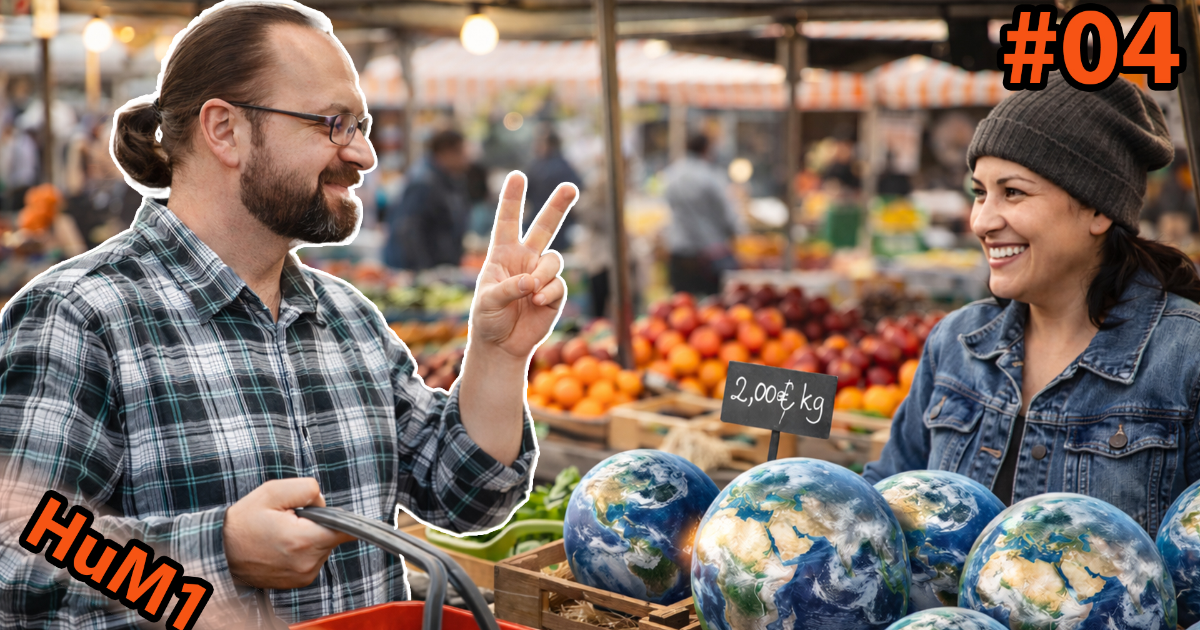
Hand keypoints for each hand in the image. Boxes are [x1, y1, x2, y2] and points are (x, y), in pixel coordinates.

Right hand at [223, 478, 355, 589]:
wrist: (221, 553)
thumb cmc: (244, 522)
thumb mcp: (273, 492)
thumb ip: (307, 489)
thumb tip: (324, 502)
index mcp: (303, 540)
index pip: (344, 530)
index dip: (339, 516)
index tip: (327, 512)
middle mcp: (307, 563)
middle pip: (333, 535)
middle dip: (318, 523)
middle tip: (292, 519)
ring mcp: (304, 575)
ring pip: (324, 547)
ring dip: (311, 537)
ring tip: (284, 533)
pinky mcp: (300, 581)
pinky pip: (314, 559)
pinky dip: (305, 550)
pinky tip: (284, 546)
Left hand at [469, 172, 577, 358]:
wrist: (502, 345)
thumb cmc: (487, 319)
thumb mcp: (487, 302)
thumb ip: (509, 288)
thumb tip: (533, 282)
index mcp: (502, 253)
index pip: (507, 221)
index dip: (512, 198)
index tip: (517, 175)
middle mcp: (525, 259)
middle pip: (544, 226)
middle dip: (558, 206)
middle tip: (570, 187)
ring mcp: (541, 274)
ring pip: (554, 259)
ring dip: (544, 274)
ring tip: (532, 292)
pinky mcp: (554, 293)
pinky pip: (559, 284)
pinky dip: (549, 292)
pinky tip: (537, 302)